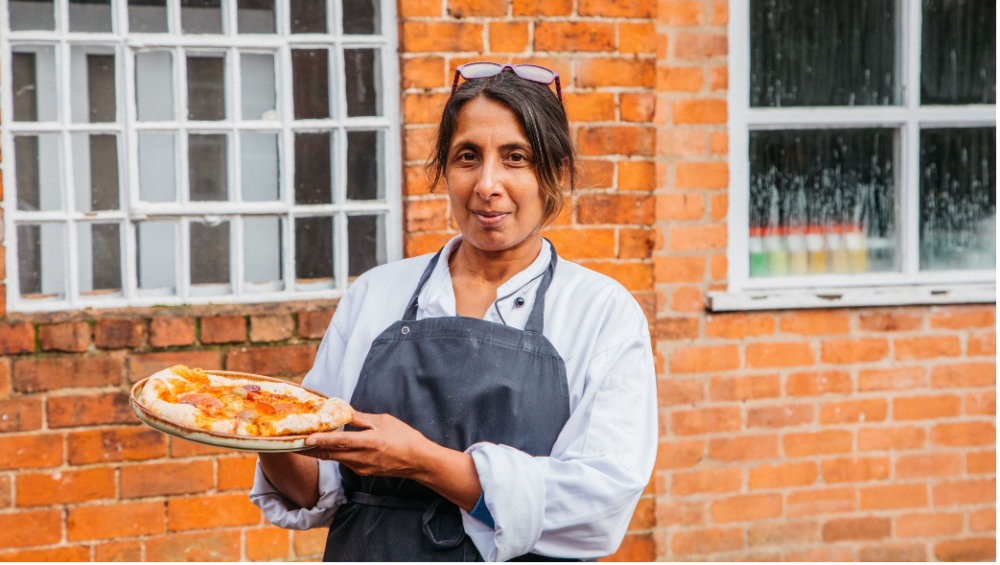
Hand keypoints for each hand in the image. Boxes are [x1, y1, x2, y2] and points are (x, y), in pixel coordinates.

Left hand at [302, 411, 430, 477]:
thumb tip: (343, 411)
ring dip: (318, 451)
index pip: (340, 441)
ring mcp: (361, 467)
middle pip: (329, 454)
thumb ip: (361, 418)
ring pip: (334, 458)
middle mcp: (362, 458)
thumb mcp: (383, 421)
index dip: (321, 439)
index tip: (305, 438)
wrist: (418, 461)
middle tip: (291, 442)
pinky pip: (343, 461)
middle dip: (309, 448)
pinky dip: (332, 453)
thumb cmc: (404, 437)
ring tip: (302, 442)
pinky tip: (325, 446)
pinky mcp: (362, 470)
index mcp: (369, 443)